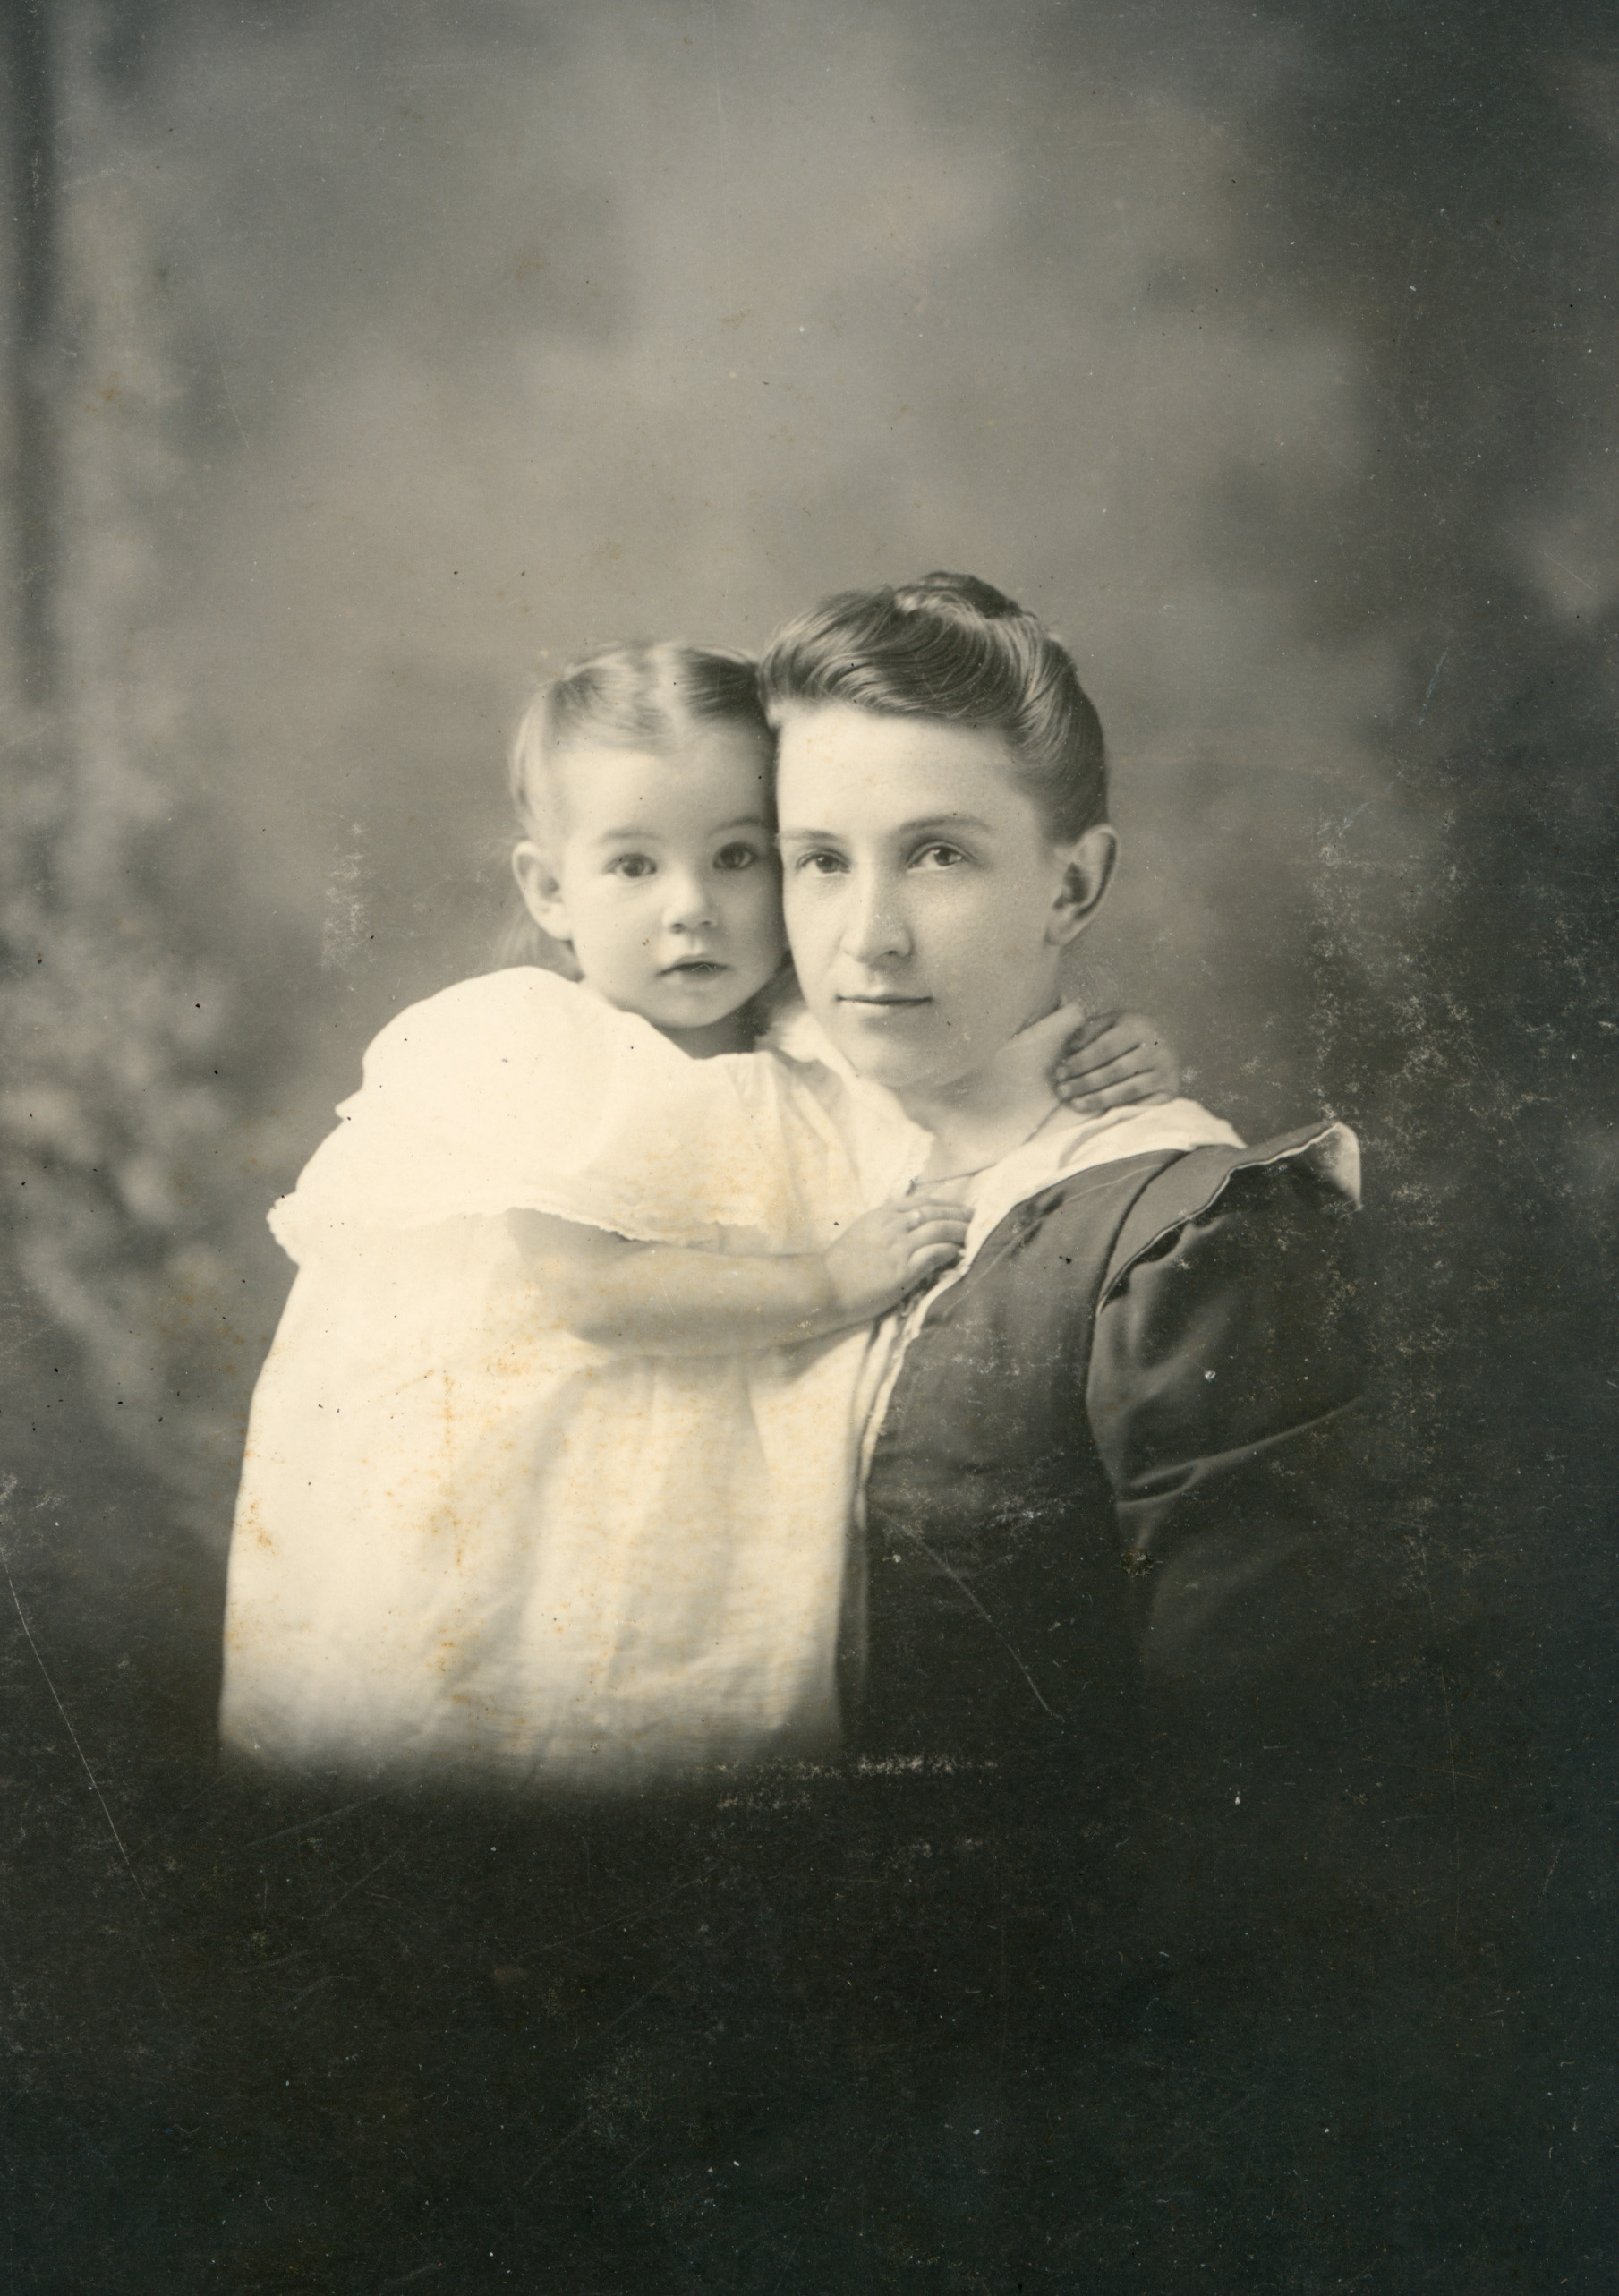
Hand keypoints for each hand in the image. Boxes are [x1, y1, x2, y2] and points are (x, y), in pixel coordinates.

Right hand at [822, 1192, 970, 1321]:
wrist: (824, 1287)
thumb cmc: (840, 1267)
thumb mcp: (861, 1234)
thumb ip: (884, 1227)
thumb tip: (908, 1228)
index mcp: (880, 1215)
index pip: (920, 1202)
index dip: (943, 1204)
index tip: (957, 1207)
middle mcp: (891, 1226)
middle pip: (934, 1212)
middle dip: (958, 1214)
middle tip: (975, 1217)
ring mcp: (898, 1247)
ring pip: (939, 1230)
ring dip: (959, 1231)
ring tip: (973, 1234)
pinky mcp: (903, 1269)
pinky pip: (934, 1253)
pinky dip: (950, 1250)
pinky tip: (959, 1252)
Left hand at [1053, 1010, 1180, 1112]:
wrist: (1169, 1042)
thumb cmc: (1128, 1034)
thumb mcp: (1110, 1023)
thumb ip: (1088, 1031)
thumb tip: (1069, 1049)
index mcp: (1139, 1027)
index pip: (1105, 1047)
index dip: (1080, 1062)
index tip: (1060, 1073)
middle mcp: (1156, 1049)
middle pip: (1115, 1071)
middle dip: (1084, 1083)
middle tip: (1062, 1091)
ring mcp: (1166, 1072)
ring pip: (1128, 1090)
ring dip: (1098, 1099)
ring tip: (1075, 1103)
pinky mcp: (1170, 1092)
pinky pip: (1142, 1105)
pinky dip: (1119, 1110)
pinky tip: (1099, 1114)